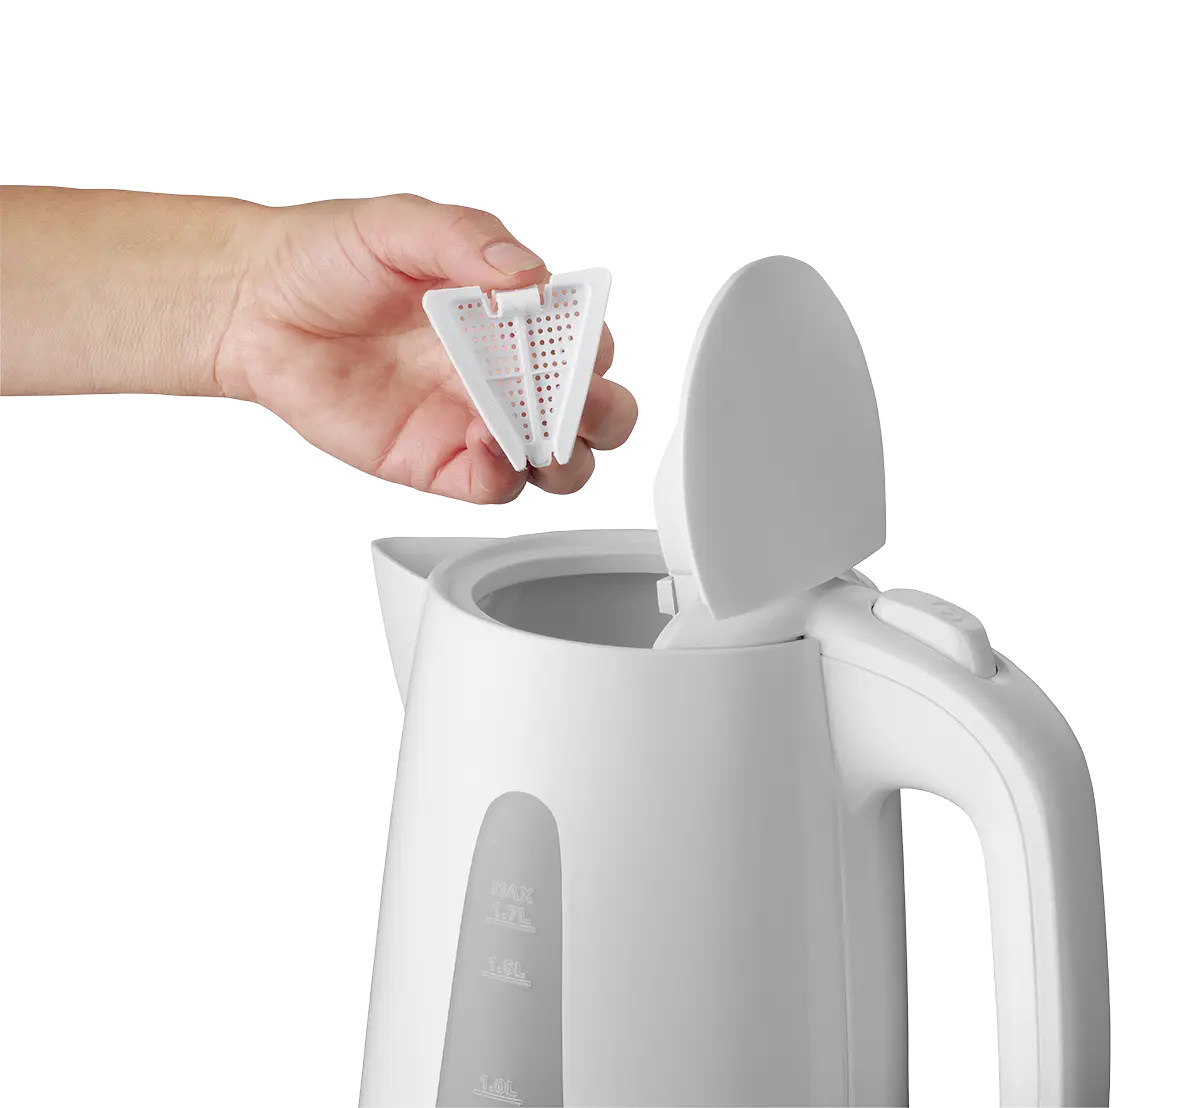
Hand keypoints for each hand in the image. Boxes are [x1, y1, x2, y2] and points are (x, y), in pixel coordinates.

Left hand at [216, 194, 634, 503]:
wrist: (255, 308)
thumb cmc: (328, 258)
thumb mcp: (398, 225)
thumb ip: (465, 238)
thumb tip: (527, 273)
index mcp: (510, 314)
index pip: (588, 340)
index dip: (599, 348)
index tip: (581, 344)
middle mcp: (504, 372)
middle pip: (594, 412)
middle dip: (605, 412)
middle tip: (577, 401)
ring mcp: (475, 420)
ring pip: (560, 462)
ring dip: (566, 455)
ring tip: (537, 434)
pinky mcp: (438, 461)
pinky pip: (495, 486)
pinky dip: (506, 476)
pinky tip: (486, 446)